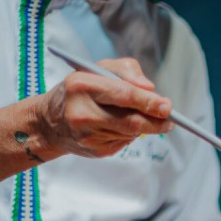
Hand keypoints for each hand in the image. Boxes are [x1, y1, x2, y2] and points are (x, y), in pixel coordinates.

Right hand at [37, 57, 173, 157]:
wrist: (49, 123)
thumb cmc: (80, 90)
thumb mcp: (97, 69)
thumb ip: (126, 70)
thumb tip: (151, 88)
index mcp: (82, 85)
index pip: (124, 95)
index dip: (149, 102)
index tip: (168, 106)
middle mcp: (82, 112)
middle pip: (131, 121)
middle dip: (155, 122)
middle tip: (171, 121)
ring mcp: (87, 135)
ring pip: (130, 133)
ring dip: (143, 127)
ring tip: (141, 118)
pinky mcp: (94, 151)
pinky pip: (124, 143)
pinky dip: (130, 135)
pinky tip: (121, 128)